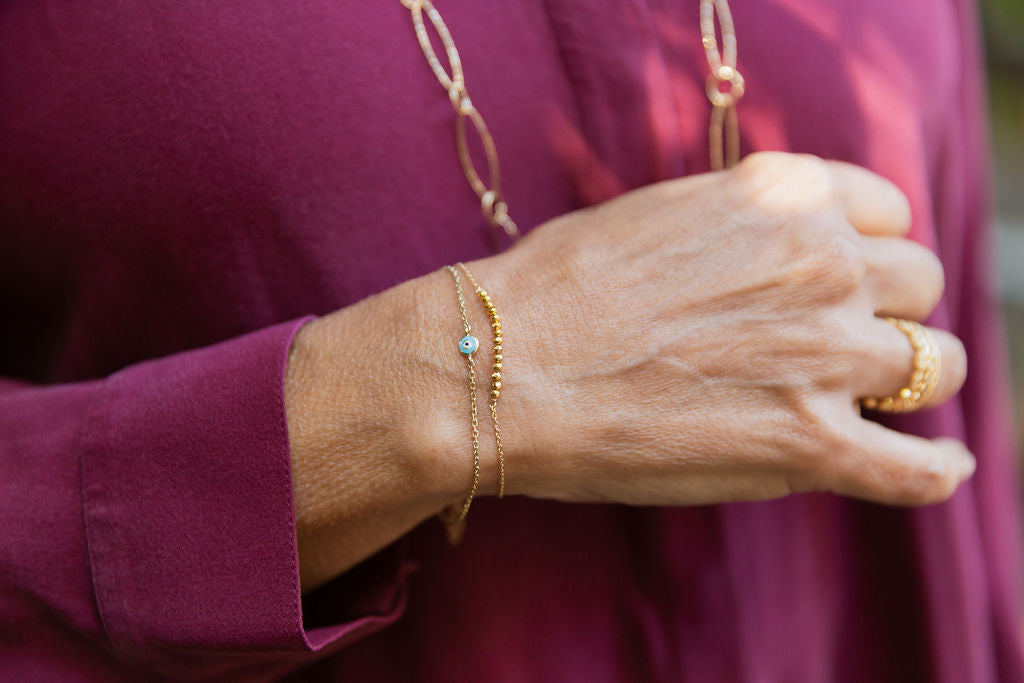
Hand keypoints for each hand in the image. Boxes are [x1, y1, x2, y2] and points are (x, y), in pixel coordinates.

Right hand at [471, 152, 971, 507]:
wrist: (500, 365)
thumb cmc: (558, 287)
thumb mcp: (664, 213)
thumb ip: (747, 227)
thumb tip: (784, 259)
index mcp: (785, 196)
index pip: (891, 215)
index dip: (872, 251)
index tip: (849, 279)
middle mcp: (823, 263)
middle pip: (920, 286)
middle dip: (887, 312)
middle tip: (838, 342)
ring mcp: (824, 354)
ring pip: (936, 365)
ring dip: (911, 381)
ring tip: (878, 400)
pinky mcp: (808, 445)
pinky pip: (919, 469)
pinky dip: (935, 467)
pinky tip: (934, 462)